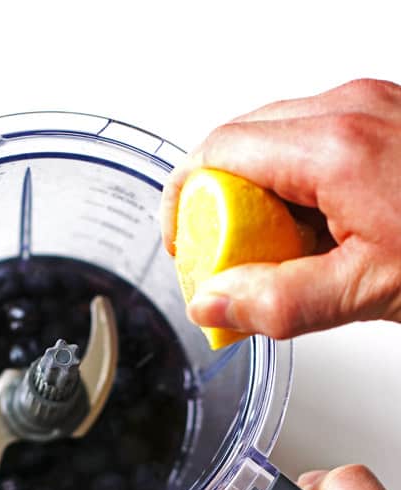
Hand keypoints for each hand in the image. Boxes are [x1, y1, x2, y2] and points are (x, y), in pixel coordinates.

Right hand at [161, 79, 400, 338]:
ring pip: (272, 143)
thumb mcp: (367, 291)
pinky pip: (311, 145)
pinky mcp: (384, 119)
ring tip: (284, 257)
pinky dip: (296, 191)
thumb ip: (278, 304)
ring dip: (259, 201)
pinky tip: (318, 235)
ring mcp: (369, 107)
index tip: (188, 250)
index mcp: (336, 146)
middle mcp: (349, 109)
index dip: (186, 203)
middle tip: (233, 264)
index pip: (217, 152)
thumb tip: (212, 304)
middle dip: (220, 208)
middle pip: (238, 143)